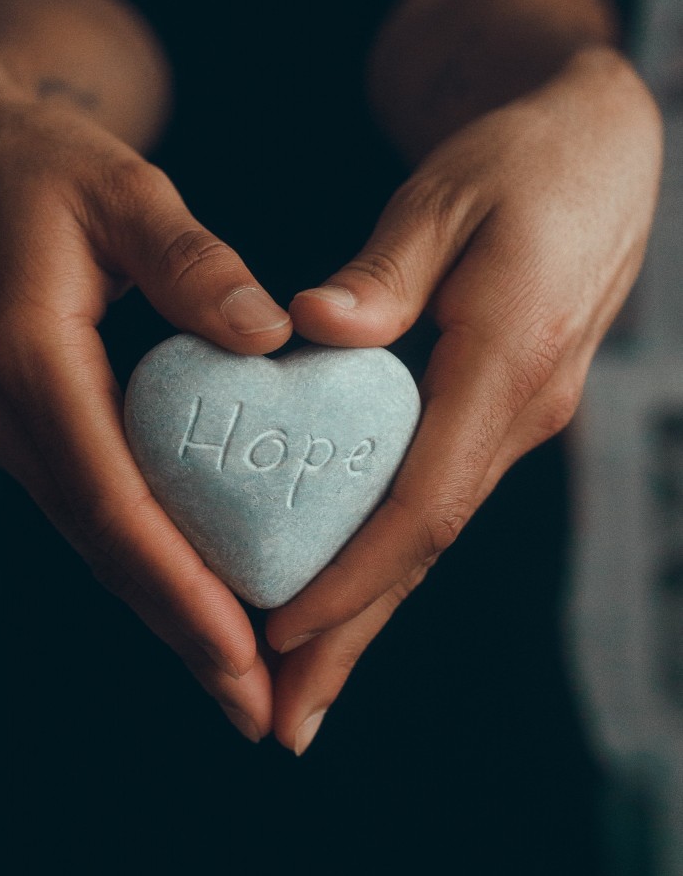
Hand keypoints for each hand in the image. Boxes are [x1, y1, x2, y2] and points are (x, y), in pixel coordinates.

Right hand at [0, 48, 292, 741]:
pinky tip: (189, 595)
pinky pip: (90, 507)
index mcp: (29, 360)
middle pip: (106, 548)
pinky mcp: (24, 424)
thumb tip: (269, 334)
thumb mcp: (117, 185)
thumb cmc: (36, 161)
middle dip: (180, 633)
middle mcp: (6, 415)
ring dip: (164, 611)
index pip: (112, 501)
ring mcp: (6, 427)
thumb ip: (190, 260)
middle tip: (255, 709)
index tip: (243, 653)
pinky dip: (143, 560)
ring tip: (236, 679)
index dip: (178, 586)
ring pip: (96, 540)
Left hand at [268, 47, 661, 753]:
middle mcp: (517, 415)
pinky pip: (432, 506)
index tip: (280, 631)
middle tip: (283, 722)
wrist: (595, 152)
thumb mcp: (445, 196)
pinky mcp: (496, 416)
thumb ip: (383, 273)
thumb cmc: (518, 161)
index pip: (423, 504)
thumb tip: (308, 329)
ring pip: (427, 541)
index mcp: (507, 363)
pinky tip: (343, 596)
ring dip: (365, 616)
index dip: (353, 577)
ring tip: (300, 688)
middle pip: (423, 551)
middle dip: (352, 639)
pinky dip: (383, 561)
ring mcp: (514, 423)